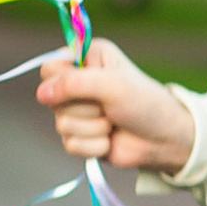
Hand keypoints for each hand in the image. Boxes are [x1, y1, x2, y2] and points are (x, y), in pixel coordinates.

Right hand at [34, 36, 194, 173]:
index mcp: (86, 60)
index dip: (60, 81)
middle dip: (85, 108)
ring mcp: (78, 112)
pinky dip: (94, 146)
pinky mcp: (81, 138)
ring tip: (113, 122)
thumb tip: (41, 94)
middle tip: (109, 107)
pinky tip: (110, 140)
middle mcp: (78, 84)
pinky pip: (70, 145)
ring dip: (93, 128)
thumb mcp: (112, 84)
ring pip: (61, 125)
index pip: (49, 68)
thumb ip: (74, 83)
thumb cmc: (145, 103)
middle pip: (52, 99)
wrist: (165, 140)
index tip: (83, 86)